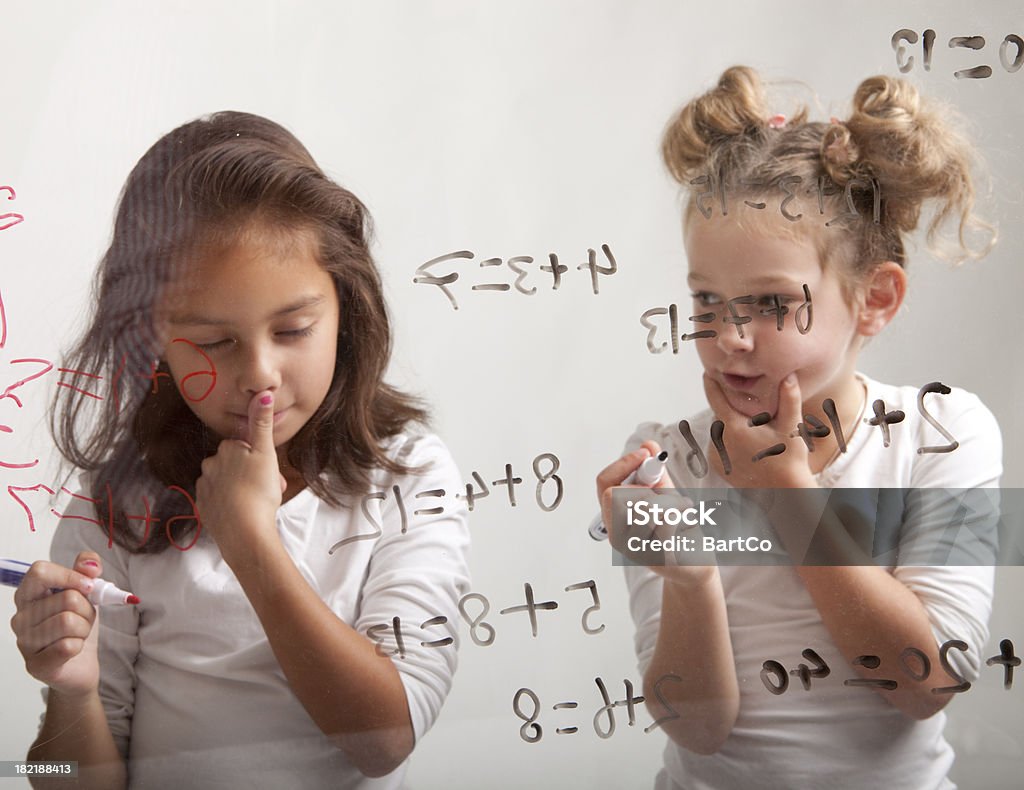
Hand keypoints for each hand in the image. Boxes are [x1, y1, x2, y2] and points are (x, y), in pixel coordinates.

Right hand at [11, 552, 102, 695]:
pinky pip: (68, 646)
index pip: (40, 572)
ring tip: (77, 634)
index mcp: (29, 594)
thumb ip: (87, 571)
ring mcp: (25, 642)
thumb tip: (91, 565)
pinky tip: (72, 649)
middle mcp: (20, 617)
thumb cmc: (78, 624)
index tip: (89, 586)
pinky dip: (80, 645)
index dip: (71, 576)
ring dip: (85, 628)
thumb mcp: (86, 592)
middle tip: (83, 619)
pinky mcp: (36, 665)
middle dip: (87, 609)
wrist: (80, 664)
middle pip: (67, 598)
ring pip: (69, 621)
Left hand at [196, 390, 287, 566]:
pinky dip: (230, 505)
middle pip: (235, 465)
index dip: (261, 459)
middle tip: (270, 490)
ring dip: (242, 490)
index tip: (271, 471)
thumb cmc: (259, 491)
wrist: (244, 532)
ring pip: (227, 483)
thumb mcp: (266, 453)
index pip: (245, 446)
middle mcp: (210, 465)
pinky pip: (218, 501)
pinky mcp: (203, 509)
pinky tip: (244, 513)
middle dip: (252, 475)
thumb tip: (263, 392)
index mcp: (226, 450)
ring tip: (259, 504)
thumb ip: (262, 423)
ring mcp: (204, 488)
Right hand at [596, 440, 715, 588]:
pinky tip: (684, 523)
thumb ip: (655, 472)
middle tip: (664, 496)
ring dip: (668, 503)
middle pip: (615, 494)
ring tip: (679, 511)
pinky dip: (679, 515)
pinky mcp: (654, 557)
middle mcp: (617, 533)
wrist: (697, 561)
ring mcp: (633, 548)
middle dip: (644, 488)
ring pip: (643, 506)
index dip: (623, 464)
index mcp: (614, 514)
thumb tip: (648, 445)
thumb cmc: (678, 528)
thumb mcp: (665, 494)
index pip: (603, 482)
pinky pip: (665, 521)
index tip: (645, 454)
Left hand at [703, 373, 816, 488]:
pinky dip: (728, 443)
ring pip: (720, 430)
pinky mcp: (716, 466)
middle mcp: (720, 440)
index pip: (715, 397)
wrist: (783, 492)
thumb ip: (790, 398)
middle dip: (733, 410)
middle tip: (753, 414)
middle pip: (721, 414)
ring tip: (754, 434)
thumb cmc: (789, 459)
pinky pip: (719, 446)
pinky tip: (747, 448)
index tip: (708, 371)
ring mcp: (716, 454)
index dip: (711, 383)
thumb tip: (789, 376)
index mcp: (734, 427)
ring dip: (731, 427)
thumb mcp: (791, 427)